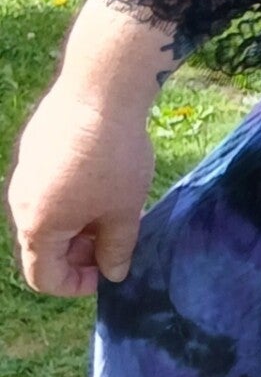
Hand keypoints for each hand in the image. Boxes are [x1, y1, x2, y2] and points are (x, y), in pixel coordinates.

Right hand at [8, 78, 156, 293]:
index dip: (77, 285)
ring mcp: (23, 173)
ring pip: (47, 215)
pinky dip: (72, 195)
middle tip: (118, 238)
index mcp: (38, 227)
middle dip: (81, 252)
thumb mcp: (124, 212)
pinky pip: (48, 186)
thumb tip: (113, 273)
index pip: (43, 278)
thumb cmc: (114, 159)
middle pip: (44, 246)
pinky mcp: (33, 148)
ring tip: (115, 206)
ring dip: (78, 223)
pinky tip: (104, 176)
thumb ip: (117, 250)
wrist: (100, 91)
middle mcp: (20, 202)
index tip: (108, 271)